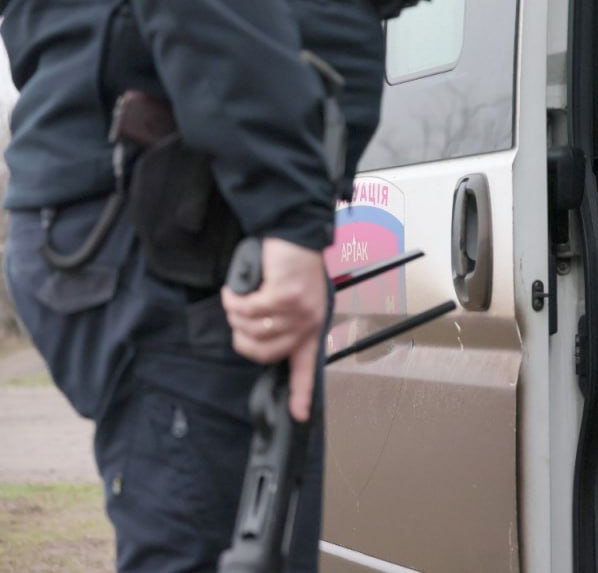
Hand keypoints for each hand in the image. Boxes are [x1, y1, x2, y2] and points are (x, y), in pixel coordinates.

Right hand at [221, 237, 327, 421]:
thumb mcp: (294, 297)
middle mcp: (309, 322)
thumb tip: (261, 340)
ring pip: (251, 329)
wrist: (294, 234)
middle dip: (241, 337)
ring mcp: (299, 310)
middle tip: (237, 317)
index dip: (300, 394)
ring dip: (235, 314)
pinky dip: (233, 300)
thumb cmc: (289, 266)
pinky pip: (247, 310)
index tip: (298, 416)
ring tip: (238, 297)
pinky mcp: (285, 295)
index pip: (307, 368)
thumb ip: (282, 321)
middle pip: (263, 353)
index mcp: (311, 327)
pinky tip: (235, 290)